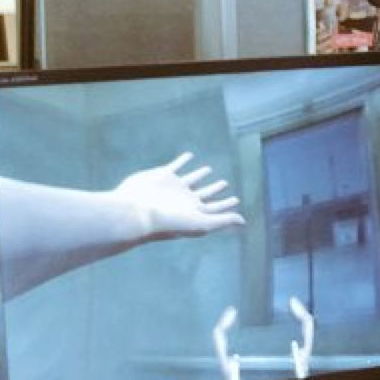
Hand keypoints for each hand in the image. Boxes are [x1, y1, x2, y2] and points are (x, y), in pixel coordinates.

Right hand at [112, 154, 244, 240]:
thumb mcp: (200, 223)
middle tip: (224, 183)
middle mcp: (185, 200)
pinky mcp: (163, 175)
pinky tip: (188, 156)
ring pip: (191, 179)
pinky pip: (176, 165)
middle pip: (204, 193)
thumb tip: (243, 221)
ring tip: (208, 169)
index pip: (215, 208)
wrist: (136, 211)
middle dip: (214, 189)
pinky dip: (183, 161)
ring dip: (199, 174)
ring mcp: (174, 187)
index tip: (236, 200)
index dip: (226, 205)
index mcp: (194, 212)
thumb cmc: (168, 222)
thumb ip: (222, 220)